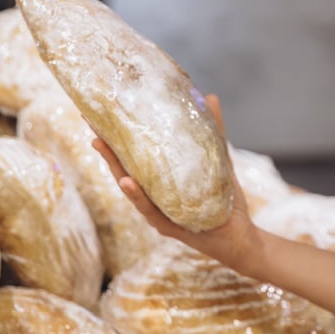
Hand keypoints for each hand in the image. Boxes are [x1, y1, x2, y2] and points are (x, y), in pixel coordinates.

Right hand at [91, 93, 261, 273]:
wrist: (242, 237)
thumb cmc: (226, 201)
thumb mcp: (219, 161)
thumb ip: (214, 132)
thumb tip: (209, 96)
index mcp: (161, 183)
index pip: (134, 158)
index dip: (117, 139)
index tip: (101, 116)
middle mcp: (154, 198)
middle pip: (125, 172)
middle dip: (108, 151)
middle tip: (92, 126)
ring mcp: (159, 214)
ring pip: (132, 191)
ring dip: (116, 169)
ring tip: (102, 147)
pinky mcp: (169, 228)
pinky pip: (151, 211)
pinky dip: (138, 196)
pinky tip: (127, 181)